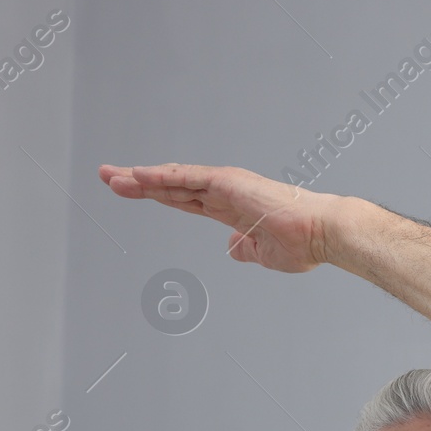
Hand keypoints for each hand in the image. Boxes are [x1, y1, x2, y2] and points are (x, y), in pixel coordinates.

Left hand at [98, 163, 338, 272]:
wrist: (321, 234)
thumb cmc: (303, 245)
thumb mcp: (264, 254)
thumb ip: (245, 250)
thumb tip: (232, 249)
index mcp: (231, 210)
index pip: (184, 200)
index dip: (158, 196)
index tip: (132, 192)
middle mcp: (225, 192)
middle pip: (172, 186)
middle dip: (139, 184)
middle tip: (109, 178)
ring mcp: (226, 185)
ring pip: (174, 179)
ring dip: (140, 177)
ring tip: (111, 176)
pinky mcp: (228, 182)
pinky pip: (186, 177)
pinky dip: (160, 176)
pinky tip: (136, 175)